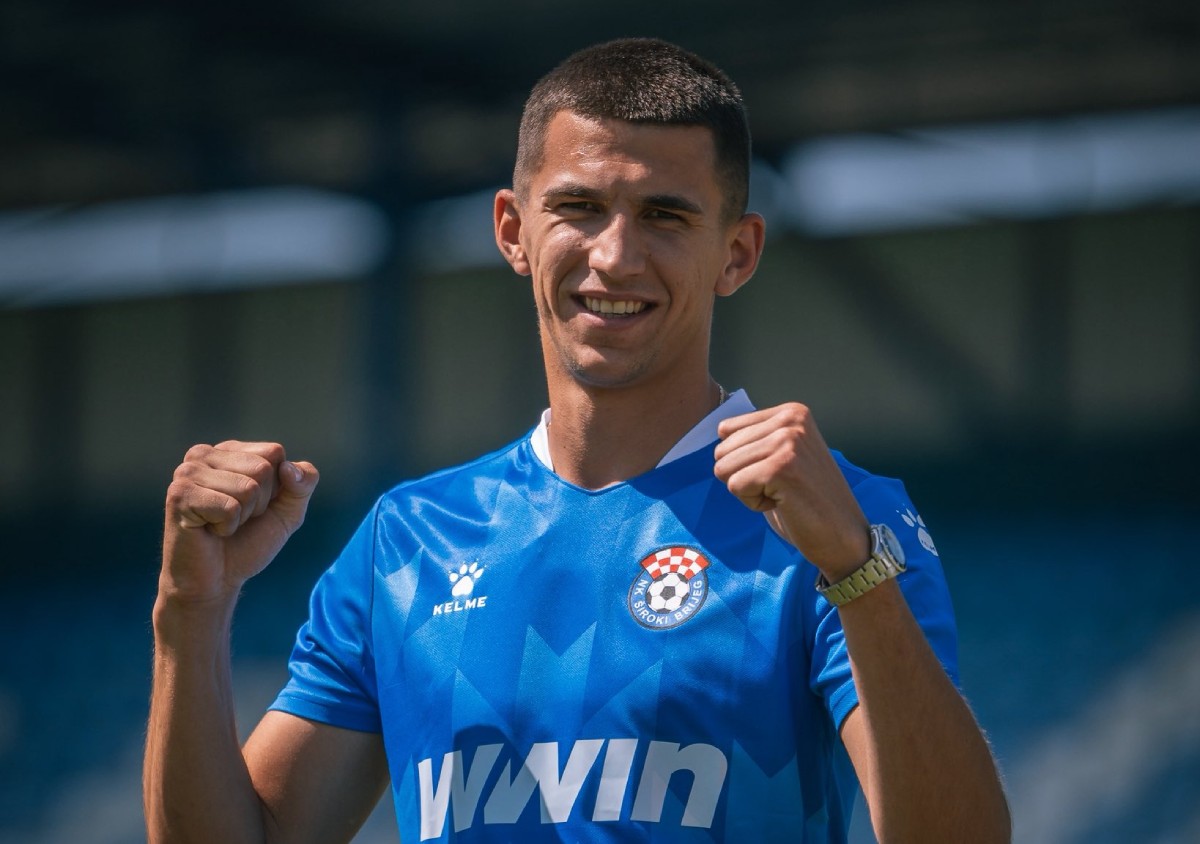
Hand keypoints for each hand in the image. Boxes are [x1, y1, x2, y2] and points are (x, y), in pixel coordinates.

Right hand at [160, 441, 318, 605]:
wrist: (216, 580)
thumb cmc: (248, 543)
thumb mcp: (288, 511)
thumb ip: (303, 483)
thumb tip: (288, 466)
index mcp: (229, 451)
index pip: (275, 452)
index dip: (276, 487)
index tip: (254, 505)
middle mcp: (204, 454)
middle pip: (263, 468)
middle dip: (259, 503)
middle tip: (236, 518)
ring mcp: (187, 472)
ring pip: (248, 487)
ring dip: (243, 516)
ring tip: (221, 524)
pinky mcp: (179, 495)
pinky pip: (230, 507)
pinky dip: (227, 527)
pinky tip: (209, 530)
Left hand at [714, 403, 868, 580]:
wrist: (842, 535)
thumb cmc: (806, 500)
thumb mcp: (783, 455)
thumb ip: (758, 438)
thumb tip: (720, 430)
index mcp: (791, 412)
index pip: (726, 431)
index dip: (742, 460)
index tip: (777, 473)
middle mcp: (790, 420)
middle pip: (721, 450)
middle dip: (743, 476)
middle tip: (780, 487)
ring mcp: (787, 442)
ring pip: (724, 468)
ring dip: (748, 490)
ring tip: (782, 494)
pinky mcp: (780, 468)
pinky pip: (735, 486)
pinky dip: (753, 503)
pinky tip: (784, 503)